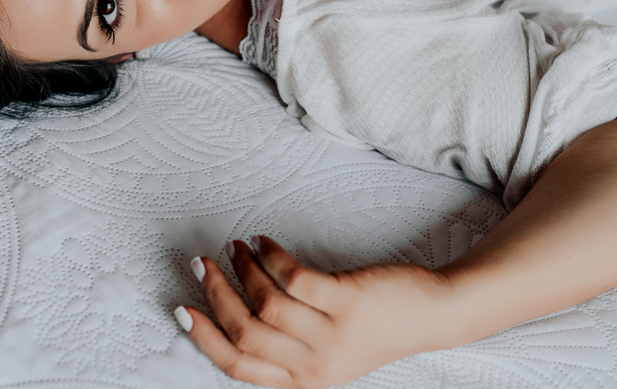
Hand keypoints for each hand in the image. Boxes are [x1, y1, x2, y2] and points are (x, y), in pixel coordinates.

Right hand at [178, 236, 456, 387]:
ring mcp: (332, 333)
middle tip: (205, 264)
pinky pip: (294, 277)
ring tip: (237, 248)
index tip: (184, 308)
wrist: (432, 316)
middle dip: (216, 296)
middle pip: (246, 333)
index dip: (205, 339)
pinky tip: (266, 243)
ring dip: (244, 270)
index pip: (239, 368)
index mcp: (303, 381)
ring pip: (266, 303)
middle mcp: (315, 363)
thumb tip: (235, 308)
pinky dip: (272, 257)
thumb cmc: (375, 328)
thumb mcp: (327, 352)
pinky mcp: (348, 301)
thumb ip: (288, 344)